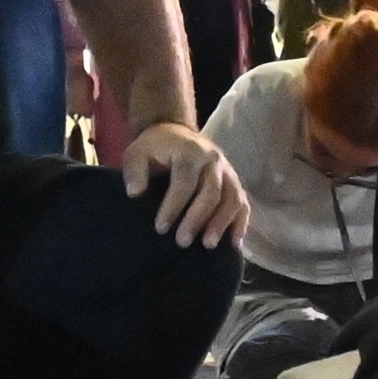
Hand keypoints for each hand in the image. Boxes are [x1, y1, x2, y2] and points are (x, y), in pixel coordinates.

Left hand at [115, 120, 248, 246]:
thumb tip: (135, 193)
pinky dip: (241, 223)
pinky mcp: (234, 183)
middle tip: (182, 242)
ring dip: (222, 223)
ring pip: (232, 199)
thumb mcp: (137, 153)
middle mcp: (213, 160)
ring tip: (209, 245)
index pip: (184, 181)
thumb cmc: (155, 148)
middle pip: (211, 192)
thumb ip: (134, 172)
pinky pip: (243, 203)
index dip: (173, 206)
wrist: (176, 133)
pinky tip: (234, 244)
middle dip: (197, 219)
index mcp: (190, 152)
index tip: (160, 228)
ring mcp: (228, 171)